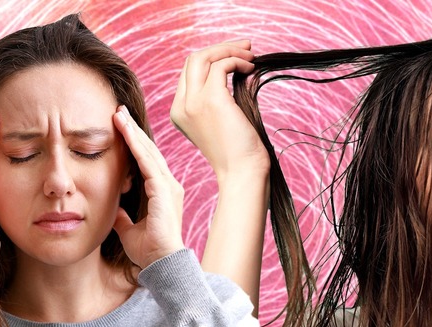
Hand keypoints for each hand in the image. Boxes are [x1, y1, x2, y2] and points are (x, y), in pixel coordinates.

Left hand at [112, 106, 184, 268]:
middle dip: (132, 130)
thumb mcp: (128, 229)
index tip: (119, 127)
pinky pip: (147, 162)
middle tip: (118, 110)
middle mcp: (167, 185)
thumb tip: (113, 210)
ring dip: (132, 132)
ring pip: (147, 151)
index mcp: (161, 192)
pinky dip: (136, 146)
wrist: (162, 263)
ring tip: (118, 114)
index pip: (145, 160)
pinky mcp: (163, 190)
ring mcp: (168, 186)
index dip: (132, 143)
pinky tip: (125, 132)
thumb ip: (122, 217)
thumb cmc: (149, 250)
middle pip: (147, 150)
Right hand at [170, 40, 269, 181]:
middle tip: (246, 48)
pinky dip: (237, 60)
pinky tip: (251, 68)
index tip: (237, 56)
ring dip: (230, 50)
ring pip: (204, 57)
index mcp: (180, 112)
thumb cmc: (239, 151)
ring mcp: (193, 103)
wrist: (242, 173)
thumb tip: (235, 65)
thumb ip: (220, 96)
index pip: (190, 72)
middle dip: (221, 48)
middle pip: (193, 59)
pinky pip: (221, 65)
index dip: (213, 59)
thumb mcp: (222, 119)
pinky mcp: (211, 100)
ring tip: (251, 56)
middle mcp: (181, 106)